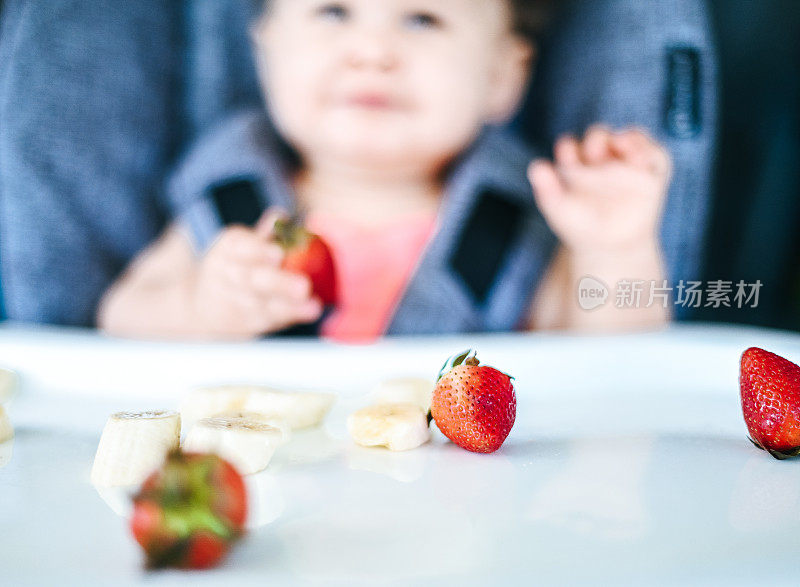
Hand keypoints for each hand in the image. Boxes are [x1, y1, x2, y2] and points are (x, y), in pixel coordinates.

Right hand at [190, 213, 322, 338]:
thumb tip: (280, 216)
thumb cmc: (235, 266)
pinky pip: (264, 320)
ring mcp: (233, 301)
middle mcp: (227, 274)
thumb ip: (264, 235)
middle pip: (251, 280)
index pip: (242, 248)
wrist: (202, 306)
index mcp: (229, 248)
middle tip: (303, 287)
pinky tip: (308, 312)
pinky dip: (287, 317)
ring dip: (288, 306)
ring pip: (260, 305)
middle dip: (279, 284)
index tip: (278, 254)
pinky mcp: (241, 323)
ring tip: (313, 307)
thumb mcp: (243, 245)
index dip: (259, 251)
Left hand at [528, 125, 671, 255]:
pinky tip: (641, 159)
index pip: (570, 147)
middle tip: (594, 150)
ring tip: (623, 142)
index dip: (568, 148)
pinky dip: (650, 151)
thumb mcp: (559, 209)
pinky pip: (656, 155)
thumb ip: (547, 188)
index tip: (567, 158)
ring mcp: (627, 163)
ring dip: (628, 138)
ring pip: (630, 138)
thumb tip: (536, 167)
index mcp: (576, 163)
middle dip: (597, 139)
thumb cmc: (580, 226)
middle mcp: (602, 158)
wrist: (609, 246)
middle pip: (600, 137)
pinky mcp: (651, 172)